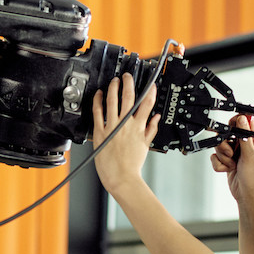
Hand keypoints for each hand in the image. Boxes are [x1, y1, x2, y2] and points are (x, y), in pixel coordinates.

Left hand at [92, 76, 157, 194]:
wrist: (121, 177)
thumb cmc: (132, 164)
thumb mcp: (145, 145)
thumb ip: (151, 129)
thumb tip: (156, 117)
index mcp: (139, 127)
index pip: (147, 104)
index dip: (150, 91)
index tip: (150, 84)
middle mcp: (126, 125)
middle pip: (129, 97)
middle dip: (129, 83)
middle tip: (127, 76)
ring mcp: (113, 127)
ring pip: (113, 101)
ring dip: (114, 87)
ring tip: (114, 81)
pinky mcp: (100, 132)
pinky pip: (98, 112)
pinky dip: (98, 101)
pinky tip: (99, 94)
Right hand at [210, 114, 253, 207]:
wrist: (246, 195)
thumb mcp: (250, 156)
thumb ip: (245, 137)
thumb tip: (242, 118)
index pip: (244, 121)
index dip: (235, 122)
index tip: (230, 128)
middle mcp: (243, 144)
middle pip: (227, 132)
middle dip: (225, 144)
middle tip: (231, 153)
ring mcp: (234, 152)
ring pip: (219, 145)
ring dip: (223, 156)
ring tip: (231, 164)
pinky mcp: (226, 160)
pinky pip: (215, 157)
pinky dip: (219, 164)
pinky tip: (228, 170)